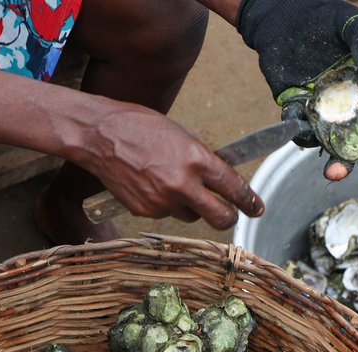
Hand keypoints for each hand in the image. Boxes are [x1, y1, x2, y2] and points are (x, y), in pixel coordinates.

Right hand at [82, 105, 263, 227]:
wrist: (100, 136)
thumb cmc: (139, 126)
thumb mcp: (180, 136)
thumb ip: (200, 159)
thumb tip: (217, 178)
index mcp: (196, 159)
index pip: (233, 187)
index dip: (249, 201)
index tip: (256, 208)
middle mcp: (182, 184)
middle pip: (219, 217)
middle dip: (228, 219)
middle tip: (230, 216)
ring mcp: (162, 201)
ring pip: (189, 216)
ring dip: (189, 206)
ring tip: (171, 184)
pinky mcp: (144, 210)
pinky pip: (164, 213)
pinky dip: (162, 204)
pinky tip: (150, 184)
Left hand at [236, 0, 357, 179]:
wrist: (287, 14)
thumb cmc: (326, 18)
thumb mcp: (352, 25)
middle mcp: (339, 106)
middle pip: (346, 143)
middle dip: (344, 162)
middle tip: (338, 173)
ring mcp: (315, 107)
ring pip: (319, 139)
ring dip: (319, 150)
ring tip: (320, 152)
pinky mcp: (291, 102)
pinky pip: (293, 122)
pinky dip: (294, 128)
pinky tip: (297, 125)